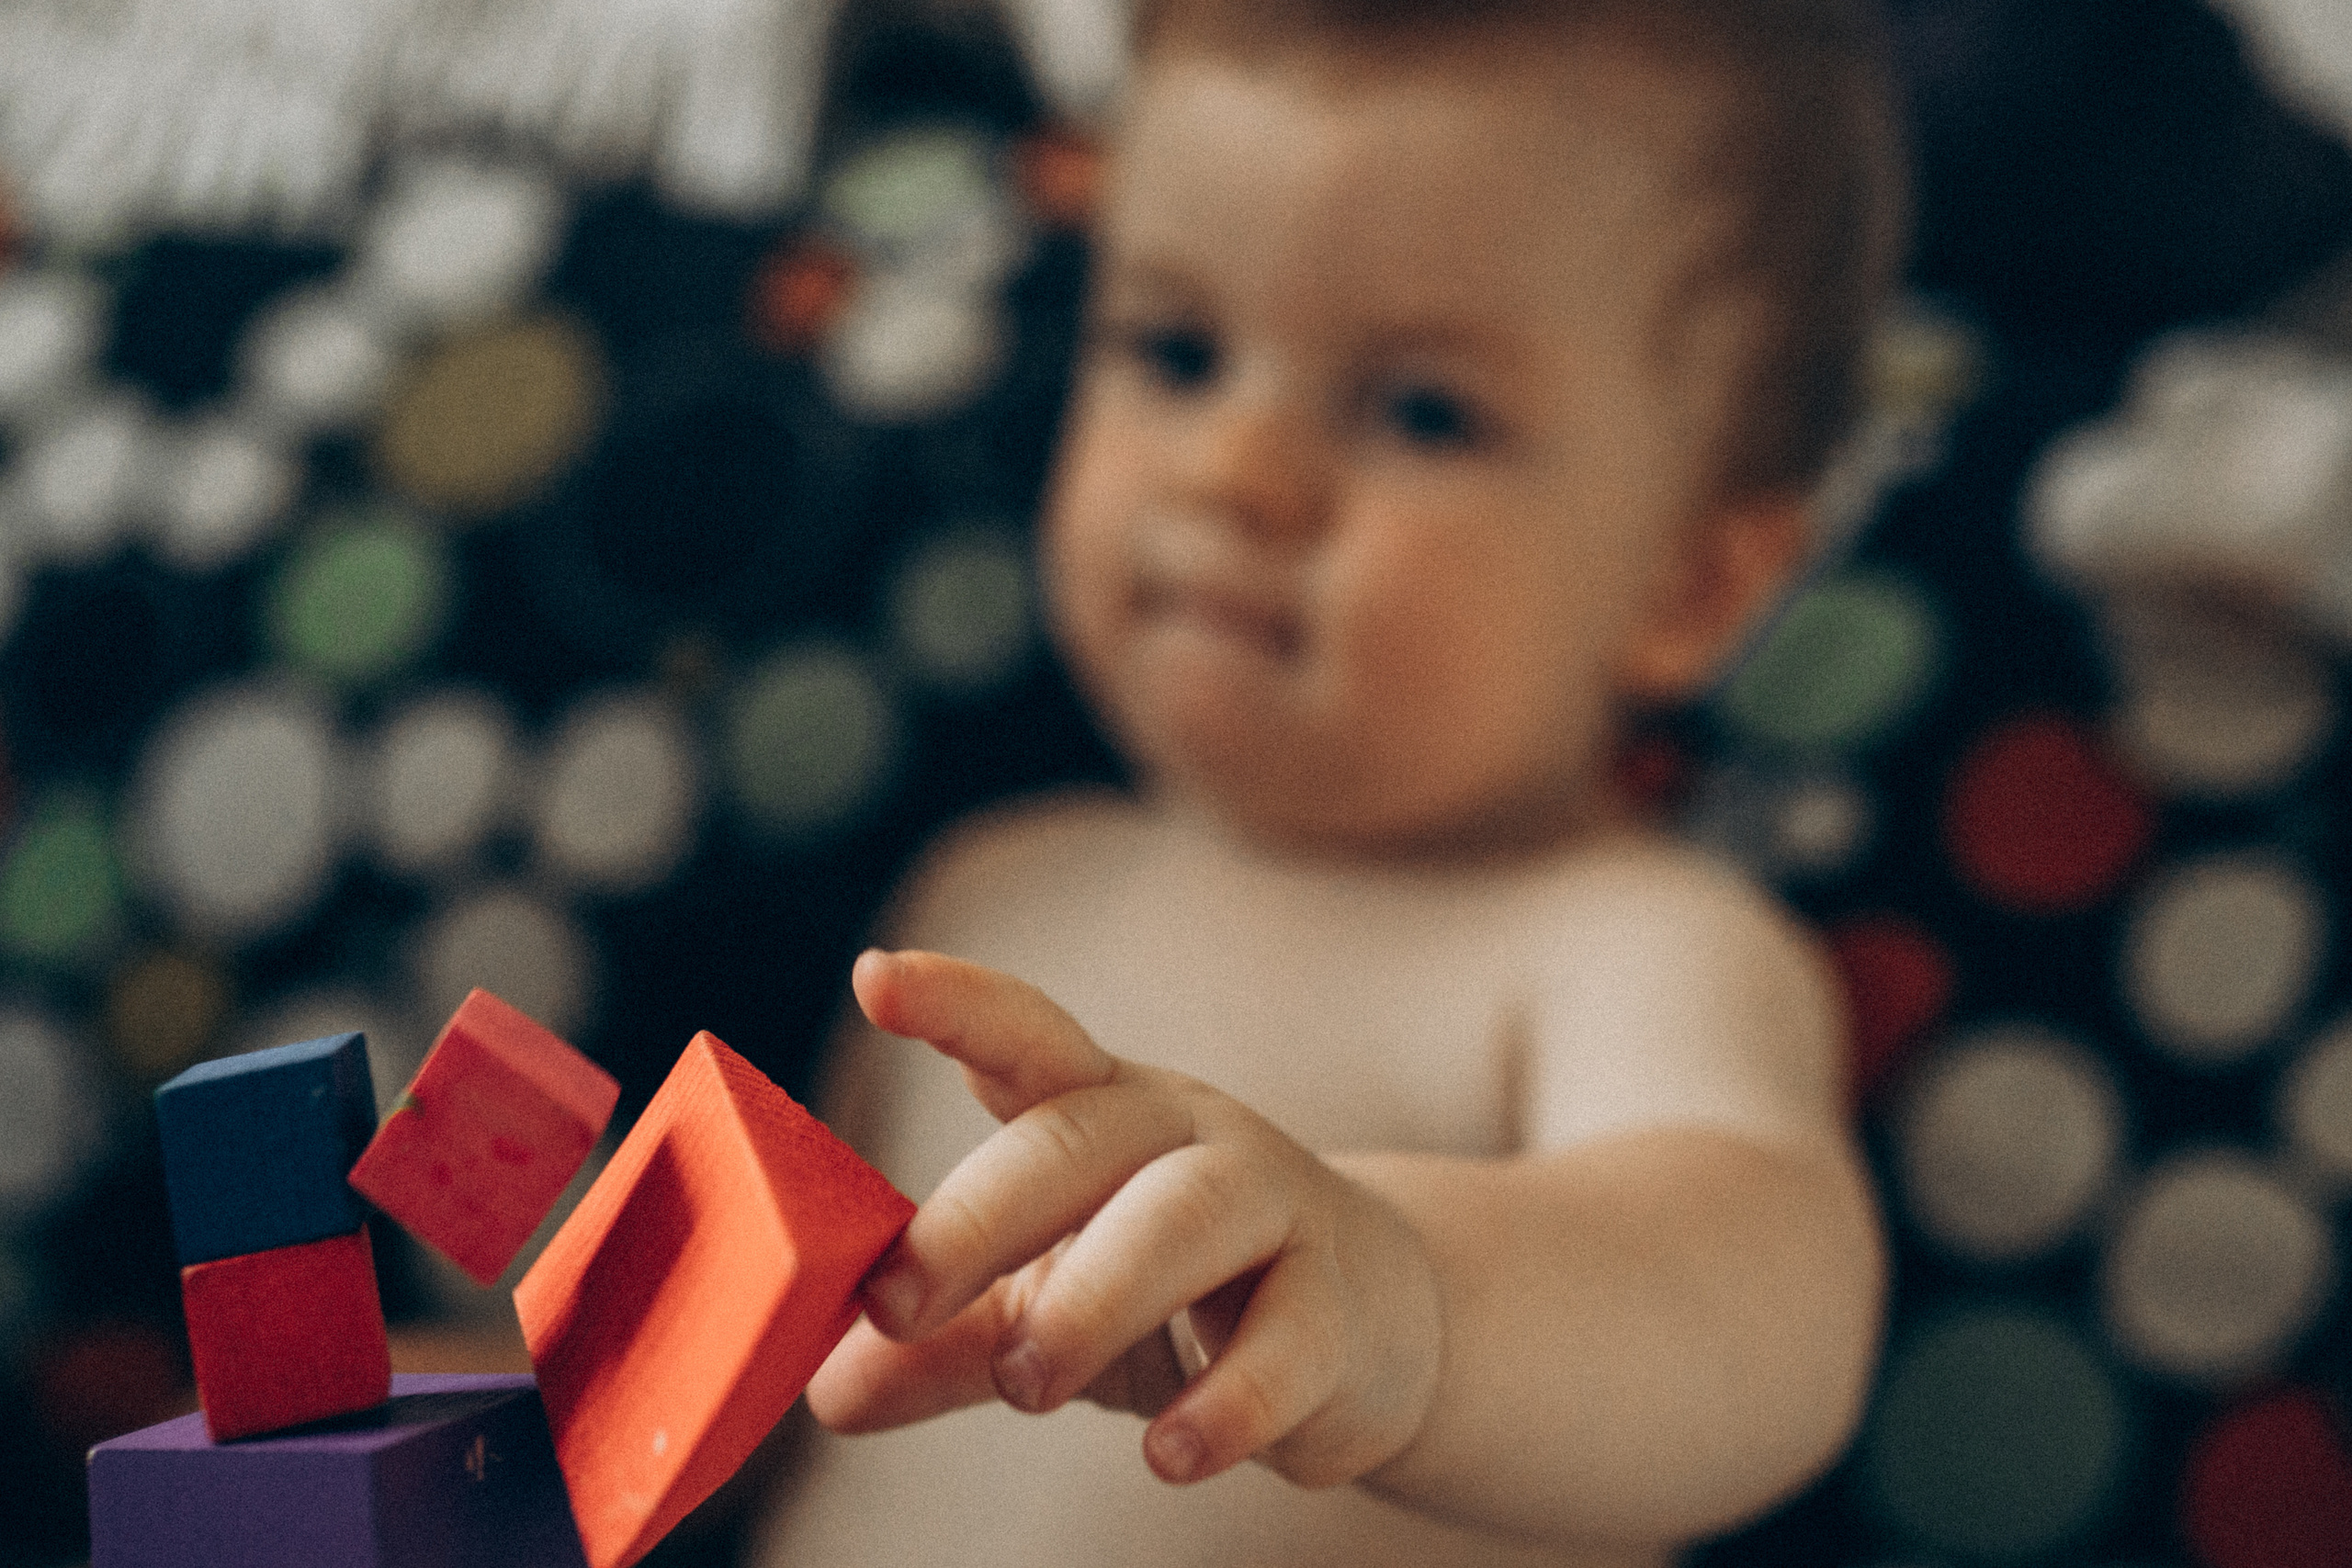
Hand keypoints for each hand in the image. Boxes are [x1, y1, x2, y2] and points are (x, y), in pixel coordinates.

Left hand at [804, 949, 1443, 1489]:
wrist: (1369, 1331)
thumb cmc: (1179, 1298)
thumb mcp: (1050, 1305)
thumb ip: (948, 1343)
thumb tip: (828, 1389)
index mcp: (1102, 1110)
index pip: (1023, 1035)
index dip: (952, 1002)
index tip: (874, 978)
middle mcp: (1186, 1132)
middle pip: (1077, 1137)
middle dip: (975, 1216)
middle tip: (896, 1305)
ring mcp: (1272, 1207)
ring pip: (1181, 1220)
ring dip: (1091, 1299)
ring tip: (1026, 1382)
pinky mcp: (1337, 1306)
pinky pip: (1287, 1343)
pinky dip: (1224, 1401)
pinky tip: (1173, 1453)